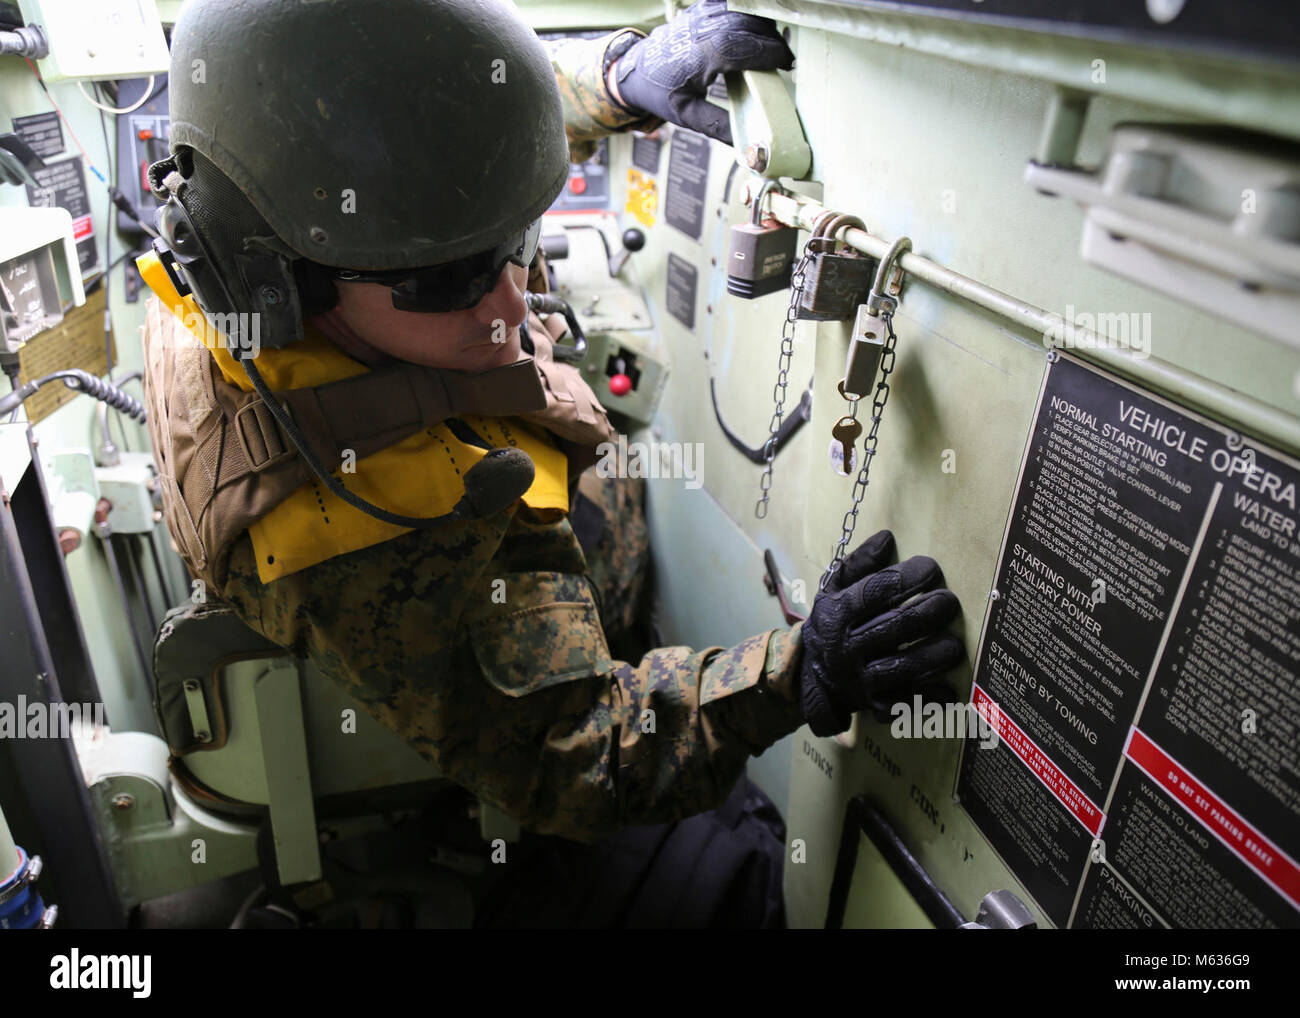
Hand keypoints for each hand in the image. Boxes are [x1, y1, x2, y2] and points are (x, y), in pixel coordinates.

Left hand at [613, 0, 793, 145]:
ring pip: (747, 12)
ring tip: (770, 48)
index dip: (774, 55)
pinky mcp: (703, 8)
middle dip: (773, 42)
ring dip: (763, 28)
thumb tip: (747, 143)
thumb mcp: (687, 114)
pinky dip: (748, 15)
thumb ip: (719, 126)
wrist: (635, 70)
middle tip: (784, 61)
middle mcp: (705, 28)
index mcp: (704, 54)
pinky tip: (754, 31)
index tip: (788, 66)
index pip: (750, 48)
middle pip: (754, 27)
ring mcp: (703, 14)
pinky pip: (734, 4)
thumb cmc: (658, 91)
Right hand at [799, 530, 964, 736]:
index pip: (872, 593)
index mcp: (836, 614)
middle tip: (949, 602)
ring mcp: (860, 679)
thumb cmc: (836, 621)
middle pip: (891, 628)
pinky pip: (904, 702)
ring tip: (956, 644)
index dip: (905, 578)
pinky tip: (949, 687)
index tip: (931, 568)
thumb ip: (860, 563)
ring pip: (900, 668)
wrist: (814, 672)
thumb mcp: (836, 589)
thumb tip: (887, 538)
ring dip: (931, 656)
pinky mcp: (875, 705)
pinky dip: (928, 696)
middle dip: (925, 614)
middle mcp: (845, 648)